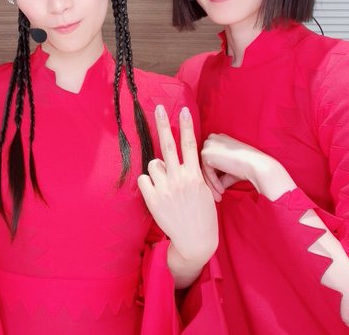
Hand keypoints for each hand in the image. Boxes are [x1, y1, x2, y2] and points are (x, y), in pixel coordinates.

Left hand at [138, 106, 217, 267]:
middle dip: (163, 124)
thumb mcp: (204, 189)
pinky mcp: (152, 199)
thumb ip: (191, 172)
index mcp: (195, 176)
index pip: (190, 145)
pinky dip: (148, 183)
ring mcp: (165, 188)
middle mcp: (179, 179)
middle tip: (158, 108)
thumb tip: (177, 157)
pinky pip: (143, 180)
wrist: (195, 240)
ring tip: (165, 184)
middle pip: (168, 145)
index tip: (183, 110)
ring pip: (153, 164)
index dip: (187, 126)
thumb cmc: (202, 214)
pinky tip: (156, 192)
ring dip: (157, 170)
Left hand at [201, 133, 296, 200]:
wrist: (257, 165)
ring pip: (205, 169)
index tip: (220, 189)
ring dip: (212, 185)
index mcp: (219, 139)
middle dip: (211, 182)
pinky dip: (214, 183)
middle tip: (217, 197)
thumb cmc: (248, 167)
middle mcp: (211, 139)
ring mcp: (208, 145)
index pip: (211, 159)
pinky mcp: (206, 154)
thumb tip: (212, 187)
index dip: (214, 175)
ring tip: (219, 197)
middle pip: (206, 164)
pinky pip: (206, 173)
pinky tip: (222, 191)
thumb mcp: (230, 170)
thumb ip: (220, 176)